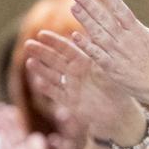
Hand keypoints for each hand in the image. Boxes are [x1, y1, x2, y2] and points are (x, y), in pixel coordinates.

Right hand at [25, 30, 144, 141]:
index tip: (41, 33)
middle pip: (55, 60)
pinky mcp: (69, 101)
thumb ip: (98, 59)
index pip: (66, 48)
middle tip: (27, 44)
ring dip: (40, 69)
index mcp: (84, 62)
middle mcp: (75, 72)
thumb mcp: (109, 72)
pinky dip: (47, 89)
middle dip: (41, 52)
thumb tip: (93, 42)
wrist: (120, 115)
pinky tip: (38, 83)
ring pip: (52, 75)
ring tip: (28, 62)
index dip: (54, 41)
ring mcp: (70, 86)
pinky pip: (56, 93)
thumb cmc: (118, 90)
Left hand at [69, 0, 148, 106]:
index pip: (119, 7)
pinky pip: (95, 54)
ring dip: (84, 20)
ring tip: (72, 7)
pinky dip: (85, 45)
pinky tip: (74, 35)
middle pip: (103, 18)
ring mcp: (117, 54)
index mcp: (138, 30)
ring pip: (97, 33)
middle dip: (89, 4)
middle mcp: (125, 40)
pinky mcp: (111, 68)